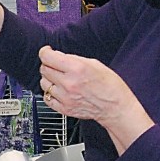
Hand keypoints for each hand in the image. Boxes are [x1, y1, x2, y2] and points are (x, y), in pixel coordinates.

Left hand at [38, 46, 153, 153]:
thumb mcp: (94, 63)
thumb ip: (73, 59)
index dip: (45, 52)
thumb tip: (59, 56)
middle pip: (44, 69)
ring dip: (49, 79)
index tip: (47, 52)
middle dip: (48, 64)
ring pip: (43, 83)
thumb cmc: (110, 85)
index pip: (47, 57)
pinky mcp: (64, 108)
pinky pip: (47, 98)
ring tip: (59, 78)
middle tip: (56, 65)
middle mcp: (68, 83)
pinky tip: (58, 90)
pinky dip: (50, 92)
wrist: (115, 107)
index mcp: (76, 69)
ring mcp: (65, 97)